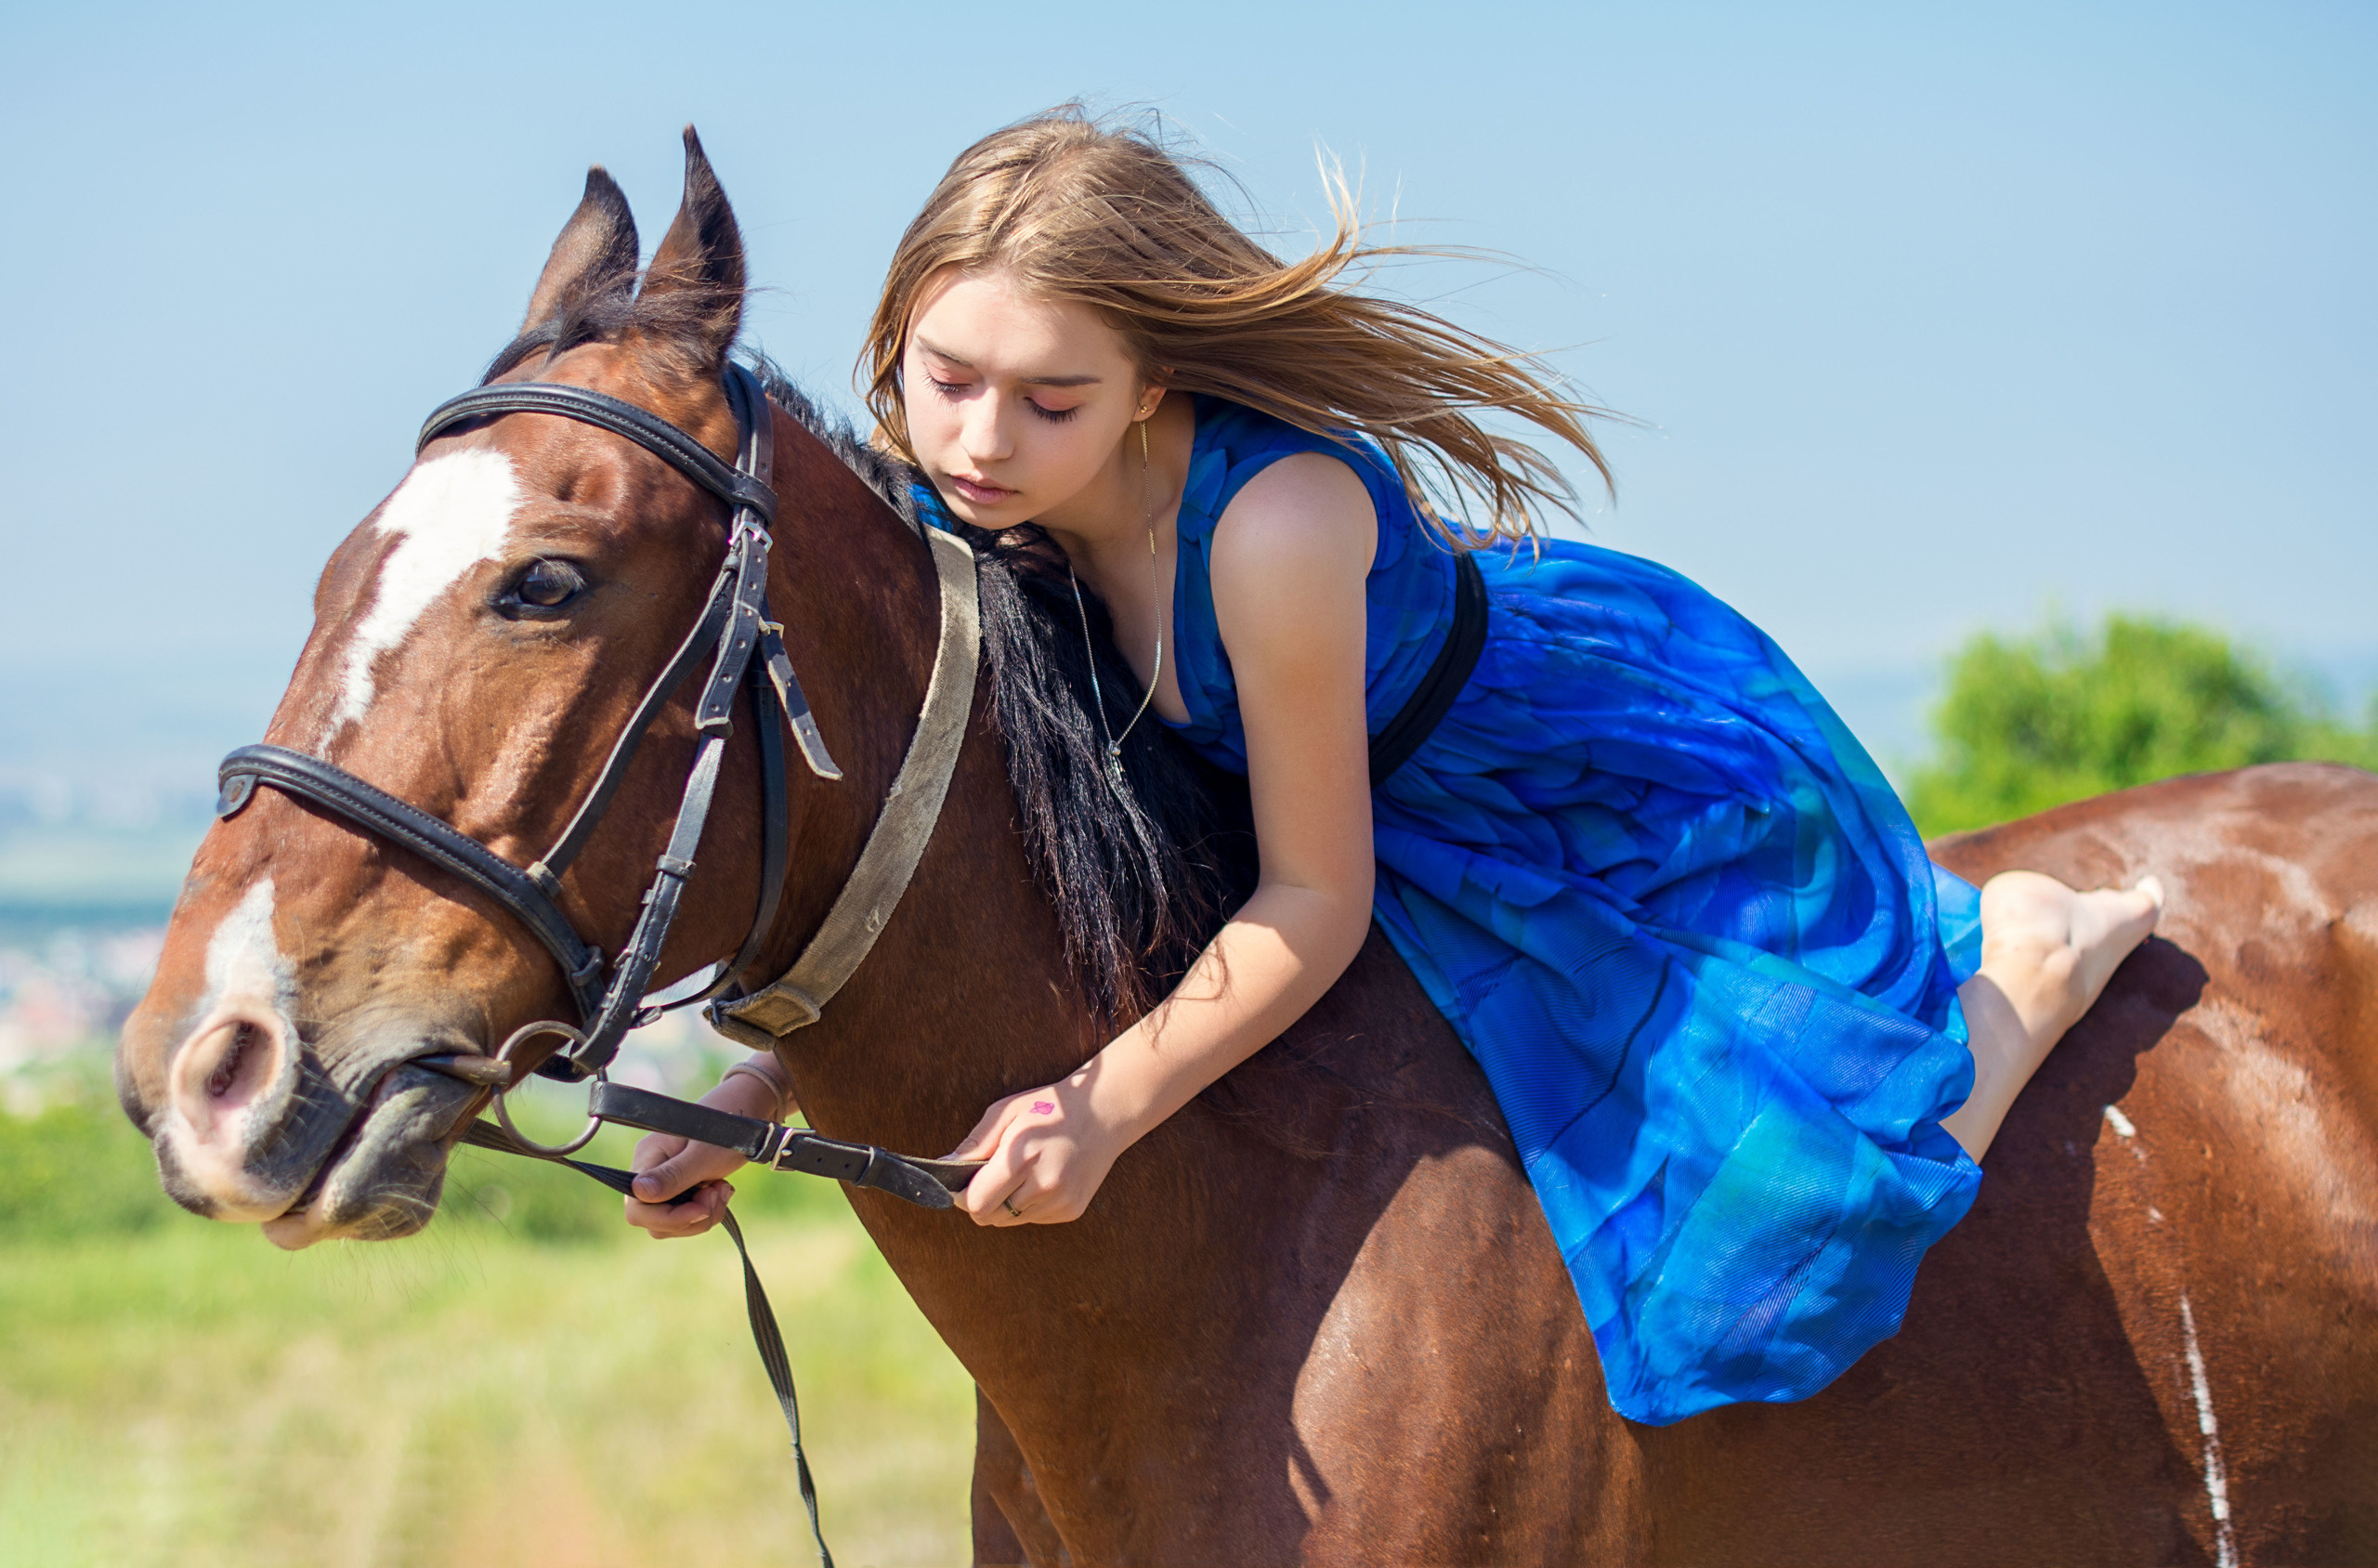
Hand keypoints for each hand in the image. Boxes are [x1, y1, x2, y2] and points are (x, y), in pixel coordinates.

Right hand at [621, 1064, 780, 1238]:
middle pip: (655, 1222)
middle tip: (717, 1194)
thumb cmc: (727, 1127)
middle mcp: (650, 1172)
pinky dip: (708, 1210)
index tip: (701, 1210)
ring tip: (723, 1189)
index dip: (668, 1218)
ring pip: (673, 1223)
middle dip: (690, 1218)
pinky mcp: (683, 1188)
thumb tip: (639, 1193)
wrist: (748, 1114)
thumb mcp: (704, 1153)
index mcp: (648, 1159)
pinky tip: (723, 1190)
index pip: (637, 1210)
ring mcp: (666, 1182)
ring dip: (703, 1214)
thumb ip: (673, 1175)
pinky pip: (688, 1216)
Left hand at [945, 1079, 1127, 1226]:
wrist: (1104, 1113)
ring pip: (1010, 1220)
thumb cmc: (1049, 1108)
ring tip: (1020, 1173)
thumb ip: (975, 1143)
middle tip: (989, 1176)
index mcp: (1023, 1159)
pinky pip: (1032, 1218)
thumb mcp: (1007, 1112)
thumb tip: (944, 1167)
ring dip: (1004, 1203)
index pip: (976, 1203)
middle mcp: (1044, 1186)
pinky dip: (1027, 1204)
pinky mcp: (1071, 1211)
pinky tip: (1040, 1178)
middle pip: (989, 1217)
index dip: (963, 1195)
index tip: (963, 1182)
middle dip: (981, 1201)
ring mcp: (1061, 1202)